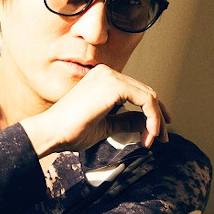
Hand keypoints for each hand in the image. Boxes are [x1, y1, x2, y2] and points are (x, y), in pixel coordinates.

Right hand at [20, 65, 169, 156]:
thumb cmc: (70, 131)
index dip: (151, 112)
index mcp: (103, 79)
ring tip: (153, 140)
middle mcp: (108, 73)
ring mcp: (111, 77)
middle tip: (162, 139)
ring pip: (149, 96)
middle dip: (157, 117)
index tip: (156, 133)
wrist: (51, 132)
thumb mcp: (106, 125)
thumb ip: (125, 121)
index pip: (137, 92)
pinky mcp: (114, 86)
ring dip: (156, 120)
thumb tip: (146, 123)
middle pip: (146, 92)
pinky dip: (152, 118)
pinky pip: (146, 100)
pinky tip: (149, 134)